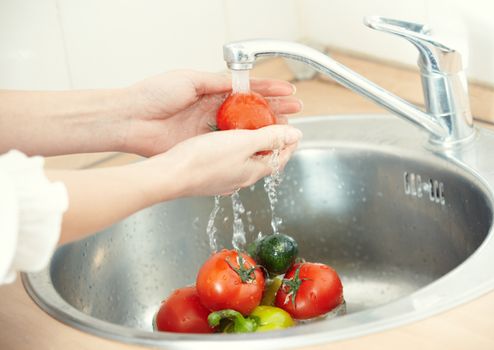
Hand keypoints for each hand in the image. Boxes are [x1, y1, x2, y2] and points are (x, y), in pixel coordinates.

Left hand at [121, 70, 301, 156]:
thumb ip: (216, 82)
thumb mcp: (190, 80)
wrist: (132, 119)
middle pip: (251, 110)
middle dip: (275, 109)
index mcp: (211, 91)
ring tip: (286, 128)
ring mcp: (210, 129)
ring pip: (244, 129)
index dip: (269, 91)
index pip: (247, 90)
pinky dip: (246, 145)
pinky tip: (262, 145)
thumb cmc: (155, 94)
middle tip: (295, 111)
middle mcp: (214, 110)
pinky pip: (229, 145)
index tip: (288, 93)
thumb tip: (239, 83)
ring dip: (265, 129)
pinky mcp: (203, 146)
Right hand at [146, 124, 302, 198]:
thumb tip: (296, 135)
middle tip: (275, 126)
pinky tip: (226, 141)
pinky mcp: (210, 176)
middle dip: (272, 143)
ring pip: (246, 161)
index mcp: (254, 171)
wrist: (171, 174)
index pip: (281, 158)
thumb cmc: (204, 159)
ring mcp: (225, 179)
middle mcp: (241, 179)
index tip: (293, 131)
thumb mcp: (244, 142)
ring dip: (253, 146)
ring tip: (252, 130)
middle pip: (264, 160)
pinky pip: (229, 161)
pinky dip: (235, 149)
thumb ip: (271, 137)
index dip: (289, 143)